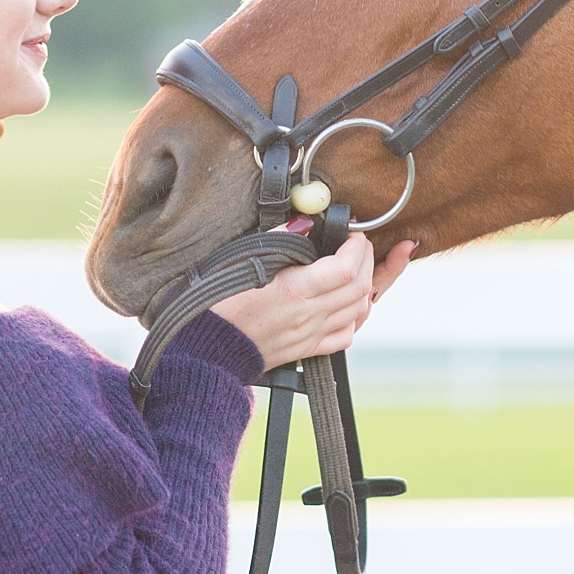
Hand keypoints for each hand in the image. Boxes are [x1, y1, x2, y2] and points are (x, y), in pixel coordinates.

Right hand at [212, 232, 416, 369]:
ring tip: (357, 267)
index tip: (354, 233)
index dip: (357, 246)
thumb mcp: (242, 260)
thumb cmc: (219, 304)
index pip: (345, 268)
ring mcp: (310, 334)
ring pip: (358, 310)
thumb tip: (305, 223)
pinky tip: (348, 303)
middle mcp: (308, 315)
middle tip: (360, 244)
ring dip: (365, 285)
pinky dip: (355, 316)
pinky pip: (345, 335)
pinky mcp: (306, 350)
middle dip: (367, 259)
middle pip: (359, 287)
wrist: (207, 350)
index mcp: (293, 290)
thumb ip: (279, 239)